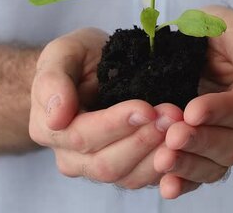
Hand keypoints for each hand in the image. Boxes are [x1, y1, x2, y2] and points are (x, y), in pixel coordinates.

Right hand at [29, 28, 182, 188]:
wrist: (92, 68)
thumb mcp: (61, 54)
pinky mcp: (124, 170)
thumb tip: (55, 117)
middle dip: (143, 139)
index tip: (146, 108)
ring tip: (181, 125)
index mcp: (49, 129)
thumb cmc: (76, 59)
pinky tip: (183, 143)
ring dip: (158, 153)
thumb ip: (53, 80)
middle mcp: (70, 157)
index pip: (82, 136)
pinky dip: (166, 164)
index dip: (115, 124)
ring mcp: (96, 168)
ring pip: (128, 176)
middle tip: (173, 115)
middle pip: (107, 164)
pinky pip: (144, 178)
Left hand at [154, 6, 232, 198]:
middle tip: (173, 136)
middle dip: (201, 141)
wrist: (206, 47)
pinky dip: (184, 183)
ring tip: (163, 161)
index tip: (192, 111)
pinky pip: (200, 177)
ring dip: (189, 166)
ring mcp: (232, 145)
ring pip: (217, 166)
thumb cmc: (222, 34)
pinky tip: (167, 187)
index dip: (218, 112)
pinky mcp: (208, 157)